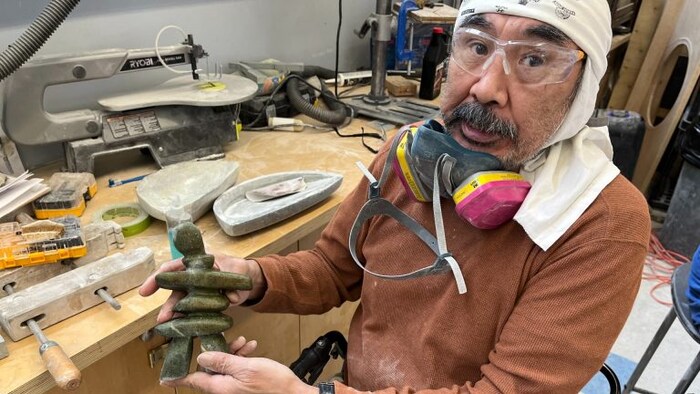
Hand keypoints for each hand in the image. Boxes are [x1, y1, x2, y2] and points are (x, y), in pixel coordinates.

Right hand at [138, 253, 266, 323]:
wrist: (247, 279)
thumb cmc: (237, 268)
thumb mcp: (236, 270)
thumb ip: (232, 283)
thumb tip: (232, 297)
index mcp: (196, 263)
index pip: (173, 268)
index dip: (157, 278)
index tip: (145, 291)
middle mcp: (192, 279)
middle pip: (176, 291)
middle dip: (168, 305)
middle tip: (162, 319)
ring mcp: (196, 293)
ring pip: (182, 305)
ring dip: (176, 317)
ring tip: (170, 328)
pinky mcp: (203, 305)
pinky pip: (193, 314)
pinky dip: (188, 322)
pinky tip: (182, 331)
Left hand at [161, 352, 316, 393]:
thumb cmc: (272, 384)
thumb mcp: (245, 367)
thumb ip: (222, 361)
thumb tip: (201, 356)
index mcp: (220, 387)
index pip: (193, 381)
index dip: (178, 377)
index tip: (164, 378)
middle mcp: (224, 390)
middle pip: (210, 369)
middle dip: (218, 352)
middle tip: (229, 338)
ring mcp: (235, 389)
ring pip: (224, 368)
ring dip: (232, 352)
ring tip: (244, 342)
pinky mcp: (245, 386)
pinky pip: (235, 371)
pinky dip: (241, 358)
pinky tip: (250, 348)